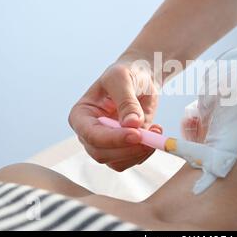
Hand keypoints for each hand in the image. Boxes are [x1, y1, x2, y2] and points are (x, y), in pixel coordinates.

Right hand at [69, 55, 159, 170]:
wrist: (140, 79)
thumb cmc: (126, 74)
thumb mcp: (123, 78)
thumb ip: (126, 101)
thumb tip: (132, 124)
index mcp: (81, 116)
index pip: (91, 135)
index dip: (113, 139)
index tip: (136, 134)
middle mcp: (89, 134)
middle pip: (102, 154)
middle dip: (128, 149)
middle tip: (151, 136)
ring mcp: (106, 144)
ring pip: (117, 162)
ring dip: (139, 152)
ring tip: (155, 131)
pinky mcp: (123, 148)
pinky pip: (132, 160)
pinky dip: (146, 151)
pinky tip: (154, 132)